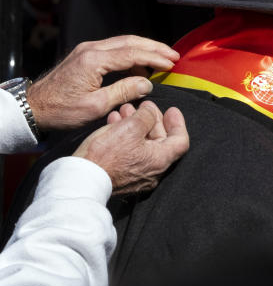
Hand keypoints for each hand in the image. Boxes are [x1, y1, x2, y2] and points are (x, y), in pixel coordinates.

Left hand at [27, 35, 178, 130]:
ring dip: (144, 48)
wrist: (33, 107)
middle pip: (130, 41)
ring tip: (162, 58)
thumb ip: (124, 91)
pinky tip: (139, 66)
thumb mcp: (96, 106)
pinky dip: (131, 53)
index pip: (132, 53)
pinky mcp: (85, 55)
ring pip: (123, 42)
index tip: (171, 62)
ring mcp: (87, 50)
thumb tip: (147, 83)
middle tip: (173, 54)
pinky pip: (113, 48)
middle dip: (154, 47)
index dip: (155, 57)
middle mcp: (91, 49)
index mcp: (94, 60)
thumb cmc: (61, 110)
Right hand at [73, 101, 188, 193]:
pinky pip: (129, 152)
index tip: (172, 110)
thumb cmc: (106, 155)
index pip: (180, 140)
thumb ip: (147, 116)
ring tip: (126, 110)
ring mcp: (137, 175)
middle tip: (144, 106)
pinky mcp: (121, 175)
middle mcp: (152, 171)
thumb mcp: (131, 127)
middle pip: (160, 141)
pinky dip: (125, 136)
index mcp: (160, 160)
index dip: (178, 123)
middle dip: (152, 120)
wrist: (80, 179)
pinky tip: (115, 122)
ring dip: (136, 124)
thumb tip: (150, 112)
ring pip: (142, 144)